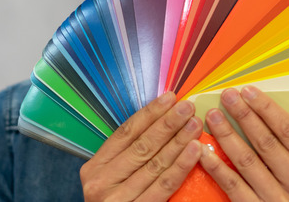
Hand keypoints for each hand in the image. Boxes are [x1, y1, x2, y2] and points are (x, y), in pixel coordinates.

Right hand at [80, 92, 203, 200]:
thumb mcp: (113, 178)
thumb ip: (128, 157)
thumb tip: (159, 122)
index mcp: (94, 168)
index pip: (125, 133)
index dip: (149, 114)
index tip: (169, 97)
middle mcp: (100, 183)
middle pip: (141, 146)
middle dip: (166, 123)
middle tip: (187, 106)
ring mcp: (116, 200)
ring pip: (154, 163)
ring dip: (178, 140)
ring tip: (194, 124)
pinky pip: (164, 185)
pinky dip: (181, 165)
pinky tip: (195, 150)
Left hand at [200, 86, 288, 200]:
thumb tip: (258, 110)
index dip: (267, 108)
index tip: (248, 91)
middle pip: (267, 142)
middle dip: (244, 115)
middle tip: (227, 97)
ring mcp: (279, 201)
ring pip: (247, 160)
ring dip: (227, 135)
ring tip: (213, 116)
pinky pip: (233, 185)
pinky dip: (217, 166)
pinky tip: (204, 151)